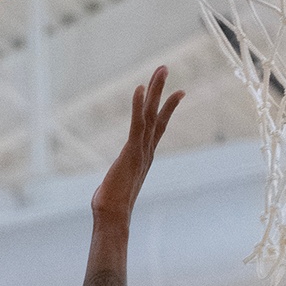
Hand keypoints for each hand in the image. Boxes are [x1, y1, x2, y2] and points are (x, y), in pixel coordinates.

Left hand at [92, 67, 183, 227]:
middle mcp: (147, 151)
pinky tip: (139, 88)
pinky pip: (137, 124)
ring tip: (161, 69)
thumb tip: (107, 192)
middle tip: (166, 68)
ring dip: (156, 91)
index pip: (158, 127)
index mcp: (145, 157)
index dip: (168, 108)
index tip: (178, 92)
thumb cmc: (111, 208)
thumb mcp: (115, 188)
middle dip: (162, 90)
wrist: (113, 217)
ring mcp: (141, 151)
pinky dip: (139, 106)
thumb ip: (116, 181)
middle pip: (158, 114)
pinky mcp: (131, 152)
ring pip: (151, 114)